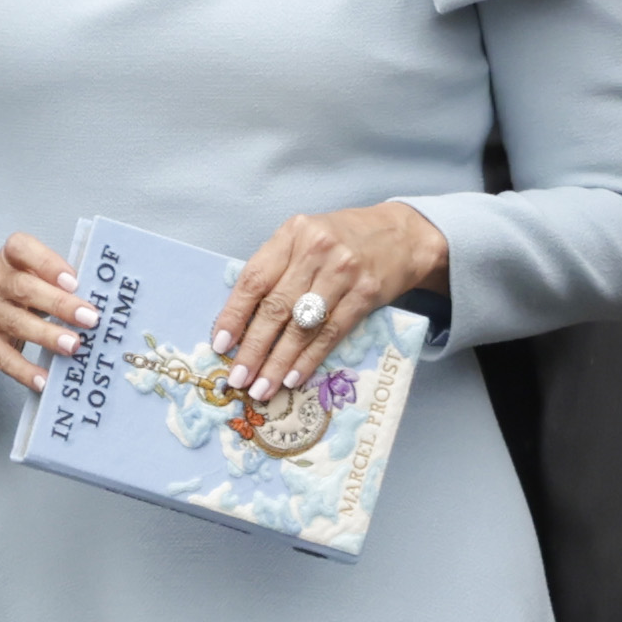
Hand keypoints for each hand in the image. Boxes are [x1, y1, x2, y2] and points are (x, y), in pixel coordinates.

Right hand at [0, 234, 97, 394]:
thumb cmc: (6, 288)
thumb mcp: (21, 271)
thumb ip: (51, 278)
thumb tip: (93, 297)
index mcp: (8, 260)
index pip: (21, 249)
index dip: (47, 263)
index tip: (73, 280)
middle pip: (25, 289)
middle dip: (59, 303)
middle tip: (89, 317)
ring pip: (17, 323)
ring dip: (47, 335)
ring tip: (74, 345)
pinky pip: (5, 358)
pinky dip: (25, 371)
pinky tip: (45, 379)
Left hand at [215, 202, 450, 398]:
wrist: (401, 236)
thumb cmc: (341, 240)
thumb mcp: (304, 239)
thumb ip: (276, 269)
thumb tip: (242, 322)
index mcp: (292, 234)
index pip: (254, 279)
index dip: (234, 314)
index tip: (220, 344)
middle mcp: (316, 251)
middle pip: (276, 307)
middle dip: (254, 348)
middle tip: (238, 378)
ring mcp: (344, 273)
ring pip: (302, 326)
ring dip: (279, 362)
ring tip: (262, 387)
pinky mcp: (365, 295)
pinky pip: (331, 334)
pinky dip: (309, 359)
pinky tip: (293, 377)